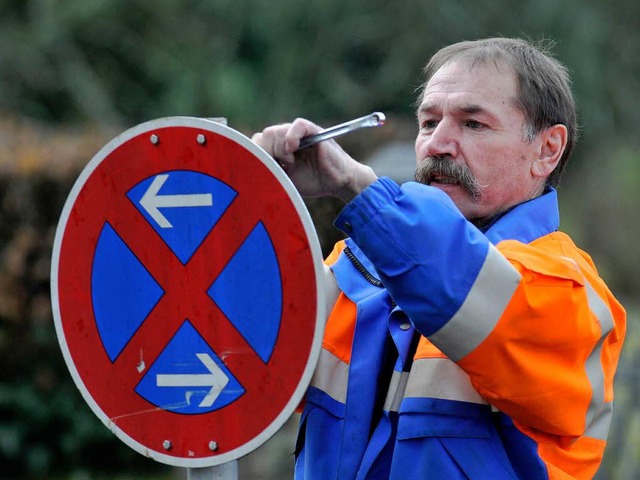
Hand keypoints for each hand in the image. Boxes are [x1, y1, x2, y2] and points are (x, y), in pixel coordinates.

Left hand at [252, 118, 376, 202]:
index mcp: (278, 149)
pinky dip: (292, 136)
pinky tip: (292, 149)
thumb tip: (248, 170)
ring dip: (279, 149)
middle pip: (263, 136)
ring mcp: (298, 134)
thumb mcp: (285, 180)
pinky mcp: (312, 130)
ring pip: (276, 131)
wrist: (338, 182)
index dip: (256, 155)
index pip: (257, 144)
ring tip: (290, 163)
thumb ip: (269, 172)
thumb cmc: (313, 182)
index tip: (261, 169)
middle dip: (266, 153)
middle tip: (277, 166)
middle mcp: (286, 138)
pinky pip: (297, 125)